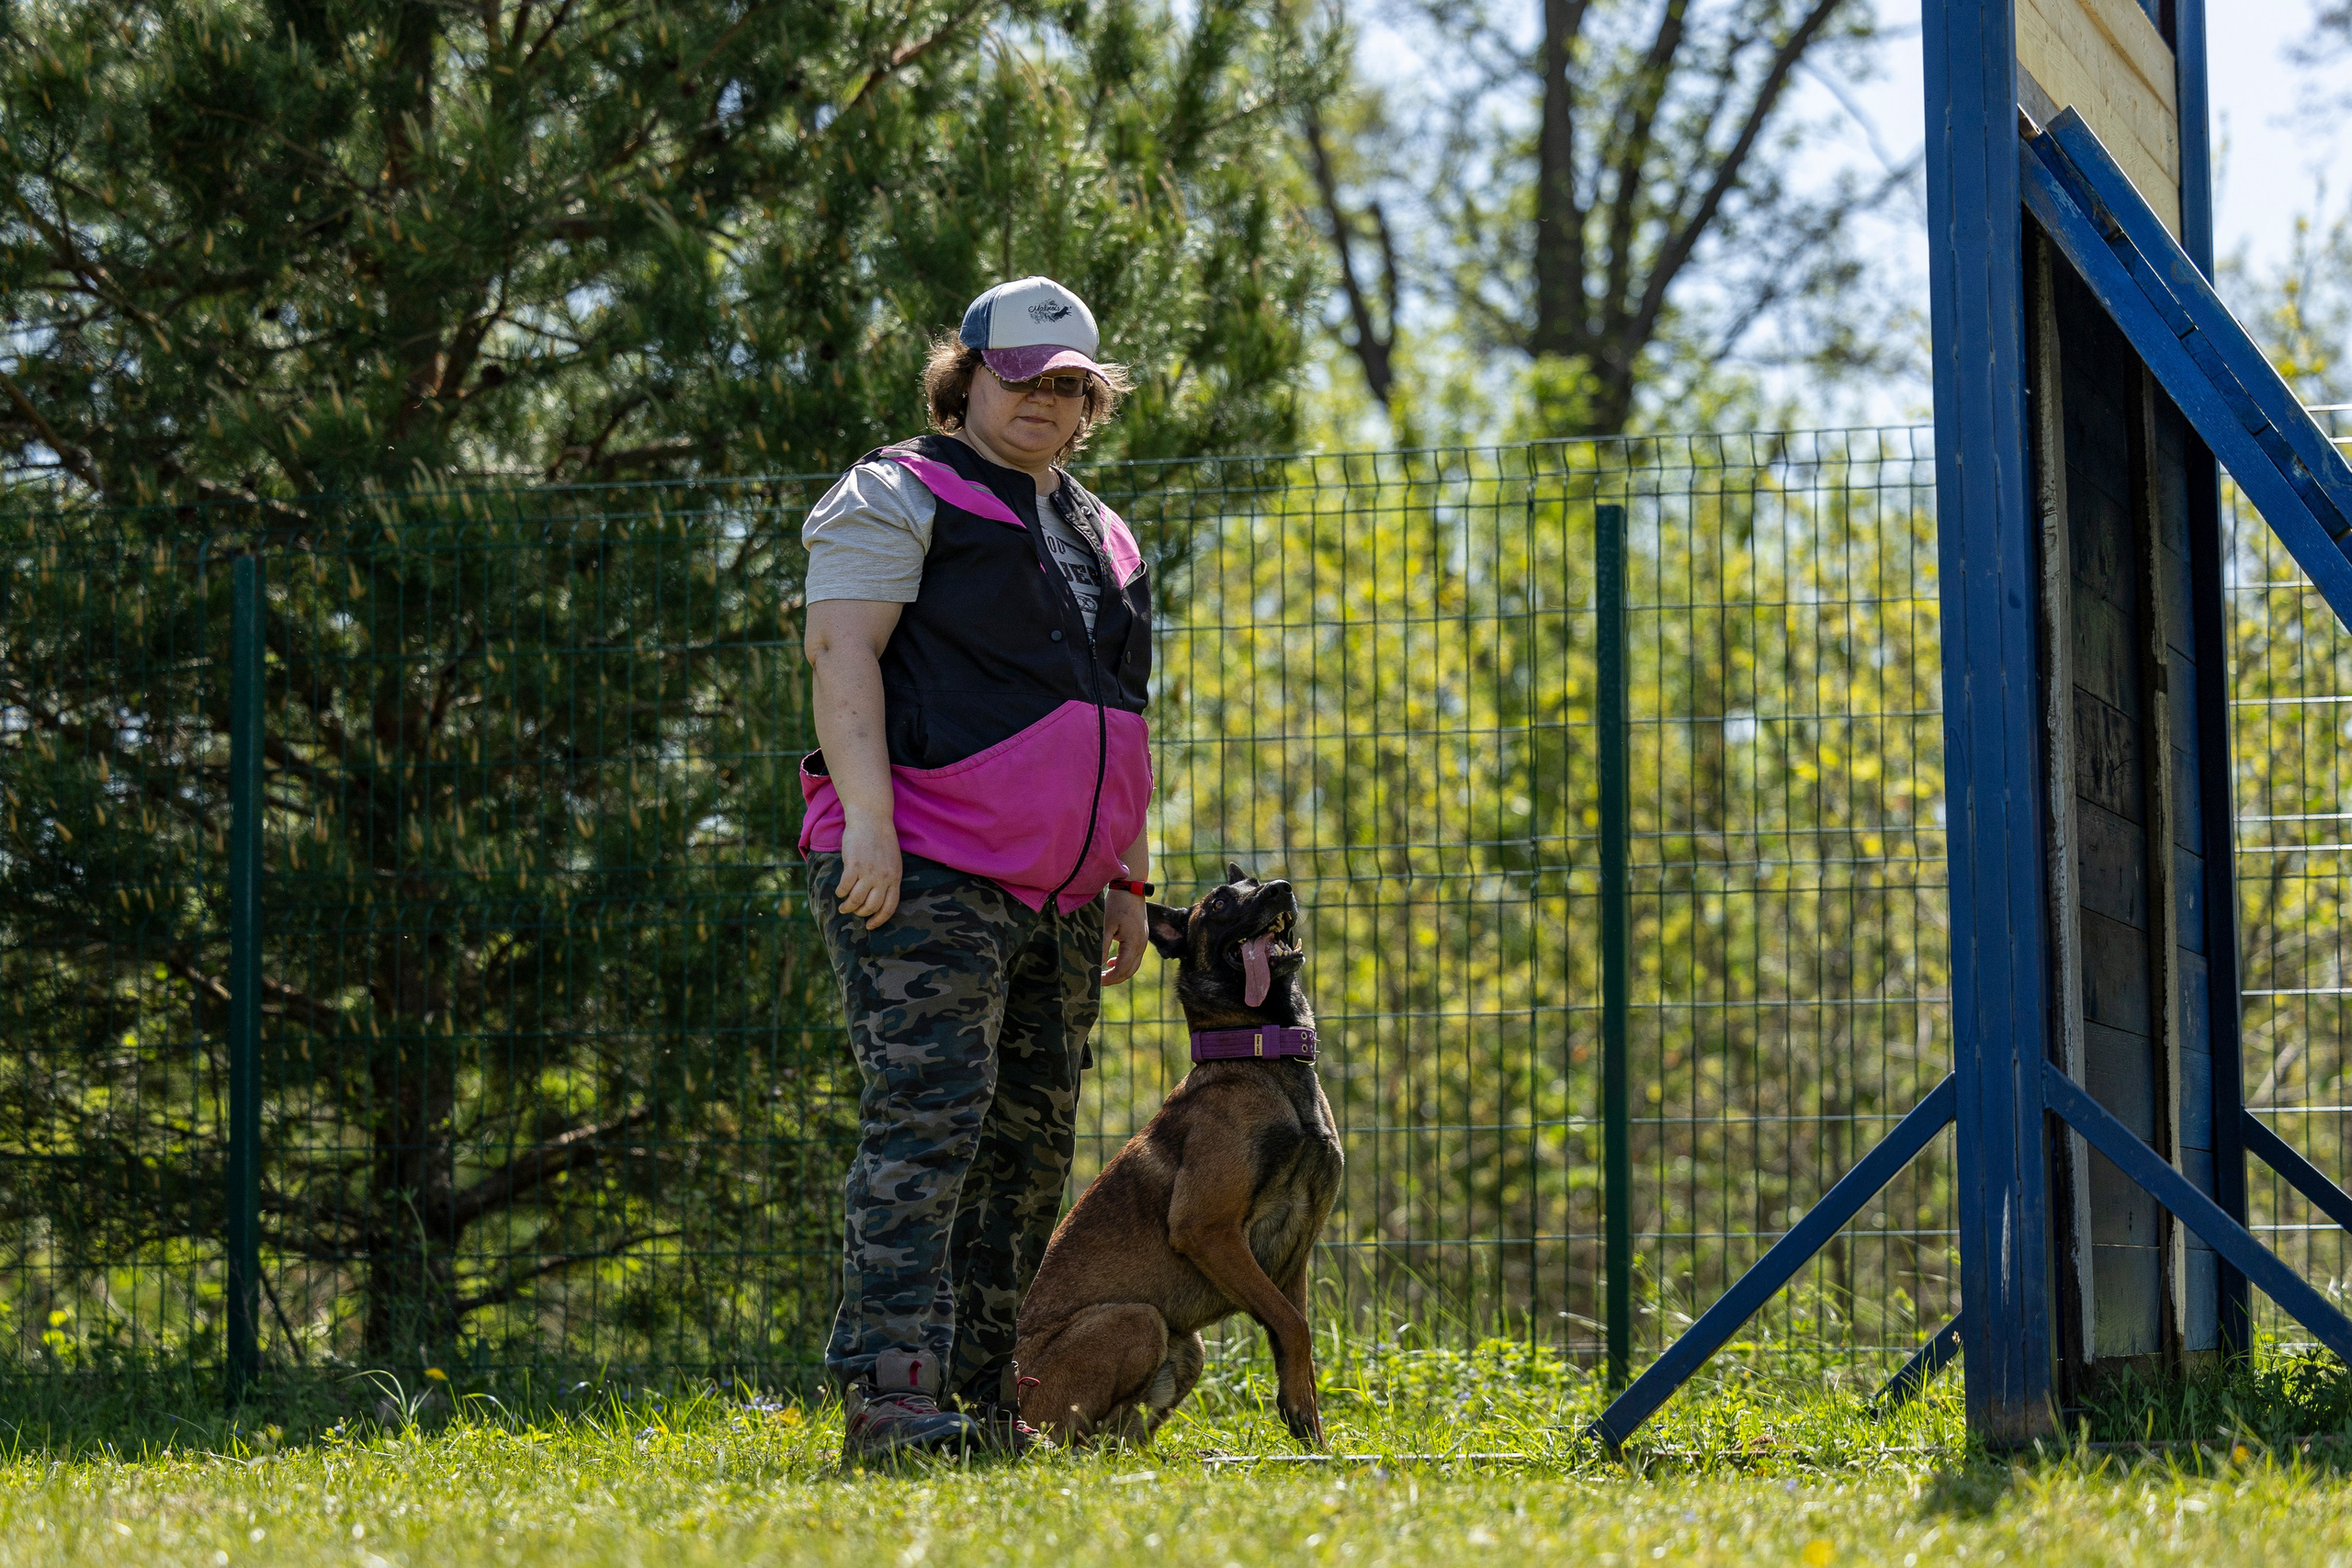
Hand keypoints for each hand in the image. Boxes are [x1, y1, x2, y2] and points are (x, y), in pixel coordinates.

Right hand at [834, 815, 902, 929]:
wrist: (871, 819)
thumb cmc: (881, 839)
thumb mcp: (892, 861)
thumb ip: (888, 878)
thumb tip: (878, 897)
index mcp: (895, 878)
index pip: (889, 907)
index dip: (879, 920)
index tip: (870, 925)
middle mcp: (883, 878)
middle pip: (871, 907)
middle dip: (860, 913)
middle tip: (853, 911)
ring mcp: (869, 872)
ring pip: (856, 900)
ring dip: (848, 906)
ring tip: (843, 906)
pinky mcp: (854, 866)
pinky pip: (845, 887)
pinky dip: (841, 892)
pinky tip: (839, 891)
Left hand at [1101, 889, 1147, 983]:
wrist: (1131, 887)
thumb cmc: (1117, 904)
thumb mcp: (1106, 925)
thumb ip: (1103, 946)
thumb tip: (1097, 964)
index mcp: (1134, 943)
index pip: (1123, 969)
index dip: (1109, 978)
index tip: (1096, 980)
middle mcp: (1141, 945)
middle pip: (1129, 971)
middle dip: (1114, 979)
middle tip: (1097, 980)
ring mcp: (1143, 941)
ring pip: (1133, 965)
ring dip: (1119, 972)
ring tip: (1103, 973)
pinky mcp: (1141, 937)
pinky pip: (1134, 957)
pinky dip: (1123, 963)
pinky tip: (1111, 962)